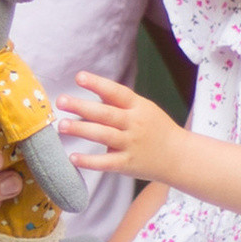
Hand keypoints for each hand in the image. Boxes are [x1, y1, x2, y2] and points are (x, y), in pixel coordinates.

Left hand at [57, 73, 181, 184]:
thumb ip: (120, 104)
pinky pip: (106, 162)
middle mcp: (134, 124)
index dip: (98, 84)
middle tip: (61, 101)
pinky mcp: (128, 164)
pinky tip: (73, 157)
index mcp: (138, 107)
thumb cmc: (157, 129)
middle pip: (105, 113)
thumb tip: (90, 95)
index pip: (116, 92)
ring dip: (81, 130)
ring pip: (103, 135)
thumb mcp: (145, 109)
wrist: (180, 157)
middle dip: (82, 106)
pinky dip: (89, 161)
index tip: (79, 77)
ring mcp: (131, 144)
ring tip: (62, 126)